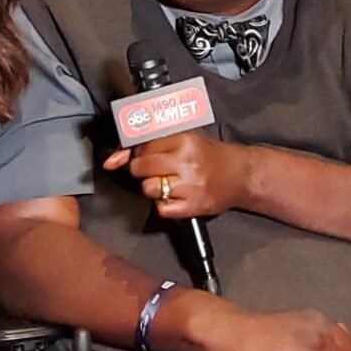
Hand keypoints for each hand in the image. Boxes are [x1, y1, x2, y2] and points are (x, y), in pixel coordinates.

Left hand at [105, 133, 246, 217]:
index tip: (147, 155)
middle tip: (158, 169)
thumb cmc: (209, 156)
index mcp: (184, 141)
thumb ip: (146, 146)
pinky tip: (177, 196)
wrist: (240, 175)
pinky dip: (165, 205)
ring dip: (154, 188)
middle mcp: (186, 162)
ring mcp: (190, 185)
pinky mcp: (193, 206)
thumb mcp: (183, 141)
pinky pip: (161, 208)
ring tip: (170, 182)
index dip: (140, 152)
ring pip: (148, 189)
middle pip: (140, 167)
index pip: (143, 146)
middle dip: (143, 170)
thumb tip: (110, 161)